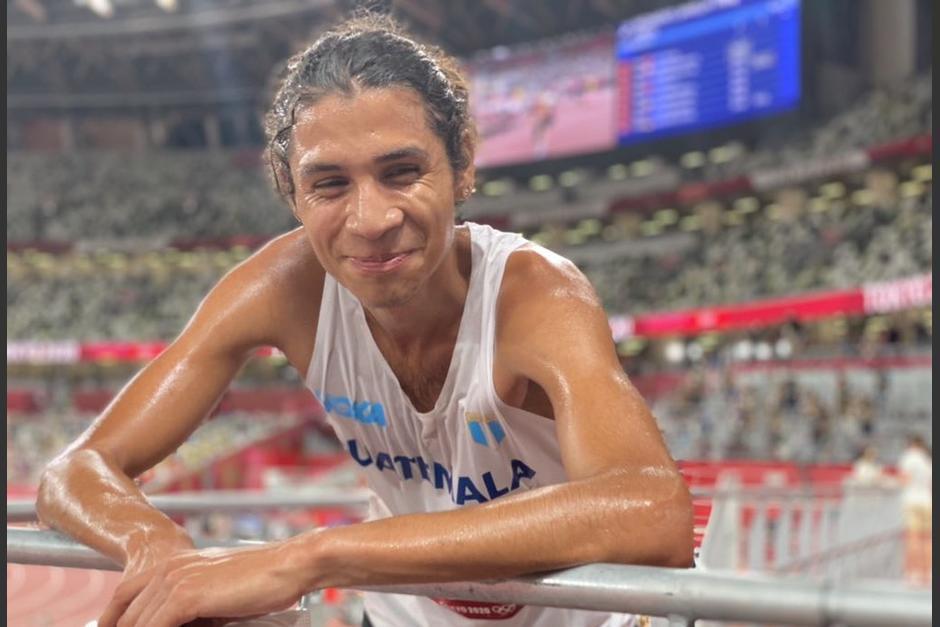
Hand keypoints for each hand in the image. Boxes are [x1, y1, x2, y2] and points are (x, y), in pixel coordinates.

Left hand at [98, 543, 305, 626]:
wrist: (286, 566)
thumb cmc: (262, 582)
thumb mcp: (217, 596)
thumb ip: (192, 609)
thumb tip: (179, 623)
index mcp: (175, 564)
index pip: (125, 596)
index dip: (112, 620)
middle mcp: (169, 569)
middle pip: (126, 614)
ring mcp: (175, 581)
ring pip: (138, 623)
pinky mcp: (186, 597)